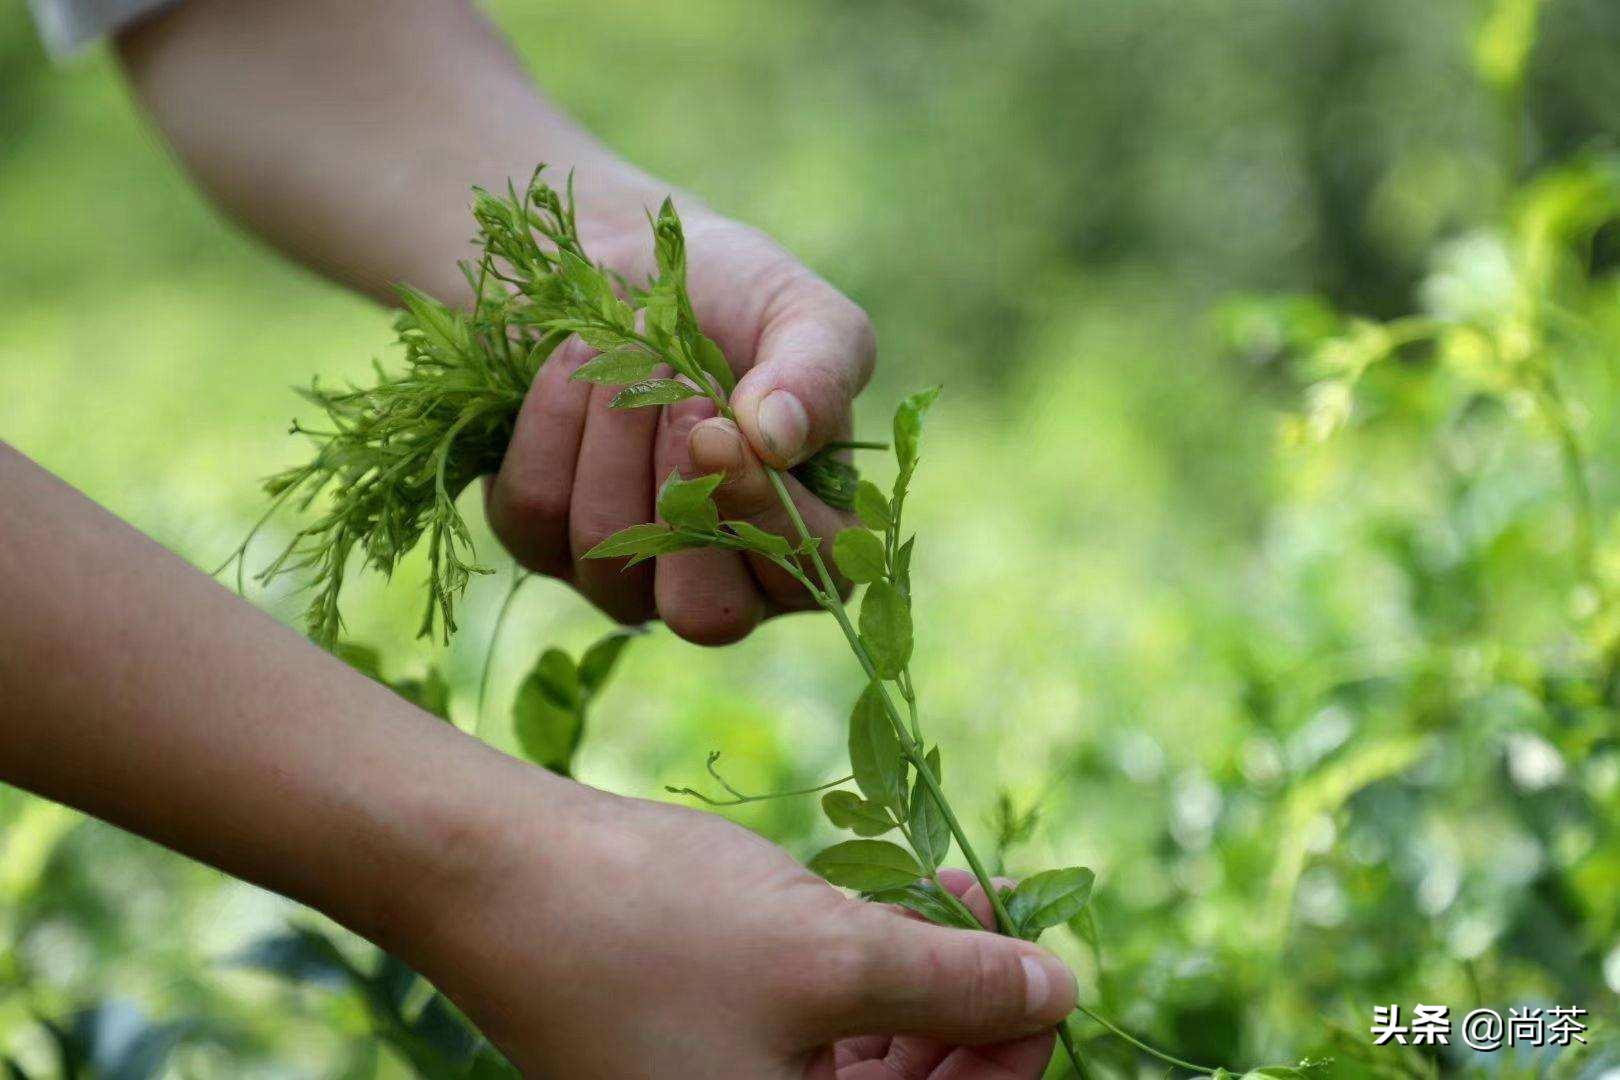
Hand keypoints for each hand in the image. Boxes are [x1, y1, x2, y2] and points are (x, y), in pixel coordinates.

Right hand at [401, 774, 1076, 1078]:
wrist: (491, 873)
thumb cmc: (652, 928)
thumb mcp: (826, 956)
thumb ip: (954, 986)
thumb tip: (1057, 991)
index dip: (1014, 1056)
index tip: (1051, 971)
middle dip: (971, 1007)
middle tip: (1009, 914)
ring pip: (863, 1053)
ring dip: (919, 974)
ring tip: (957, 886)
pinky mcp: (699, 1040)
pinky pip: (809, 1022)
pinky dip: (857, 964)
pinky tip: (889, 897)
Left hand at [486, 210, 873, 644]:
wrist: (621, 261)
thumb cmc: (734, 295)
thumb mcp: (803, 314)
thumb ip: (821, 373)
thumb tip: (779, 438)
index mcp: (808, 538)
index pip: (804, 575)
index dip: (760, 513)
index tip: (718, 426)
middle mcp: (720, 580)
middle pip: (701, 610)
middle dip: (677, 486)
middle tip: (678, 383)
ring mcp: (624, 575)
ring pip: (608, 548)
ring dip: (614, 429)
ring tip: (630, 343)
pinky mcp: (539, 543)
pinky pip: (533, 511)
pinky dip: (553, 419)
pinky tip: (577, 362)